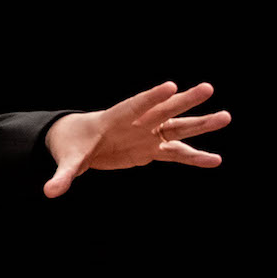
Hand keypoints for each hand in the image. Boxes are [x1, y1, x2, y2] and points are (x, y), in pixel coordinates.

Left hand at [38, 80, 229, 197]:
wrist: (81, 143)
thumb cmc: (73, 145)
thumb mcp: (68, 160)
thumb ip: (62, 175)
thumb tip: (50, 191)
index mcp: (116, 117)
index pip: (136, 105)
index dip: (152, 96)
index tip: (171, 86)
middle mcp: (138, 122)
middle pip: (164, 109)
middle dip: (185, 100)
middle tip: (207, 88)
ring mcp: (149, 134)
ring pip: (178, 127)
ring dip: (201, 124)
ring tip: (226, 117)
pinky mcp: (153, 149)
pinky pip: (178, 153)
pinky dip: (195, 157)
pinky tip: (215, 160)